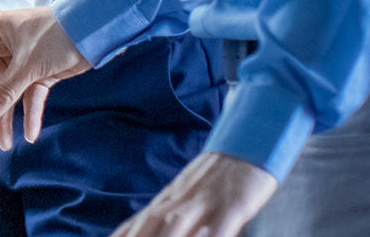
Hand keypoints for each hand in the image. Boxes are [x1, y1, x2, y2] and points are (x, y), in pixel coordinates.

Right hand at [0, 7, 90, 149]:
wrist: (94, 30)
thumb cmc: (56, 34)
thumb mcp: (26, 65)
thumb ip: (3, 93)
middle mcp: (5, 46)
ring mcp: (24, 60)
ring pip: (12, 92)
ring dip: (11, 117)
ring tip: (7, 143)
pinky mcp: (41, 72)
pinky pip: (32, 95)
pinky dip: (32, 112)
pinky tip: (30, 133)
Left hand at [111, 152, 277, 236]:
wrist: (248, 142)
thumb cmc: (217, 177)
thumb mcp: (187, 195)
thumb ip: (166, 215)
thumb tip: (142, 230)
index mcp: (168, 200)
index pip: (136, 223)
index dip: (121, 235)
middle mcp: (181, 201)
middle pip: (151, 225)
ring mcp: (206, 201)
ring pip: (177, 225)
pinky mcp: (234, 204)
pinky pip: (220, 227)